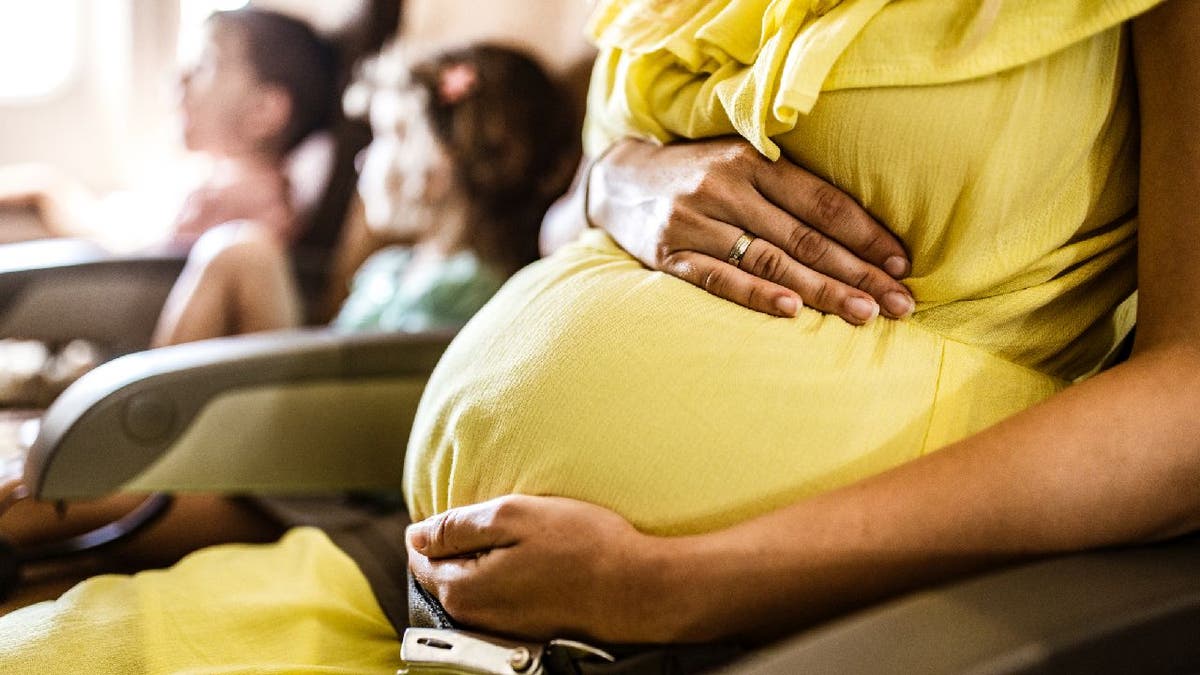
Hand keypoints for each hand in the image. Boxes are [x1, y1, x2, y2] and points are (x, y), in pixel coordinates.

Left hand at [407, 495, 681, 642]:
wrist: (637, 588)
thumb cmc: (581, 546)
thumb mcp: (512, 515)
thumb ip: (456, 526)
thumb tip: (416, 534)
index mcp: (461, 589)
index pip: (420, 555)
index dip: (440, 525)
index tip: (475, 509)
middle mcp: (474, 616)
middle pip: (444, 571)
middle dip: (462, 542)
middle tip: (505, 519)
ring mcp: (500, 626)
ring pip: (472, 583)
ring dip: (488, 557)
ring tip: (526, 536)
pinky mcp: (525, 627)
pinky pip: (499, 595)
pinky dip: (508, 574)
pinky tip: (539, 559)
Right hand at [588, 138, 914, 323]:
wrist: (617, 180)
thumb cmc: (698, 175)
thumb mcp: (741, 161)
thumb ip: (788, 188)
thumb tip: (861, 232)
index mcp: (752, 159)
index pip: (822, 202)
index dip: (866, 234)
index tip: (902, 264)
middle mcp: (725, 187)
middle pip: (804, 237)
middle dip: (858, 273)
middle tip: (900, 303)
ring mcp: (694, 222)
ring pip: (769, 261)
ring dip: (821, 291)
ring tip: (864, 314)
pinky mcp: (668, 254)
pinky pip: (718, 278)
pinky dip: (756, 295)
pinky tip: (791, 312)